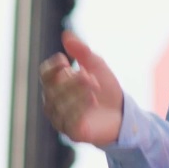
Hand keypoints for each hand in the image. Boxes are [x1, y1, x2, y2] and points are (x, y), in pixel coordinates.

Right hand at [39, 31, 124, 146]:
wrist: (123, 114)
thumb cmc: (106, 89)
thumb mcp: (97, 66)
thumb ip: (81, 51)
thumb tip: (66, 35)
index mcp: (57, 85)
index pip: (45, 75)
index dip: (52, 67)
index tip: (65, 60)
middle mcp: (54, 102)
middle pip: (52, 89)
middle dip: (71, 81)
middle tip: (89, 76)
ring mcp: (61, 119)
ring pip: (59, 105)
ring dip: (76, 93)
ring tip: (94, 85)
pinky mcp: (72, 132)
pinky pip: (68, 121)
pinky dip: (80, 109)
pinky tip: (92, 100)